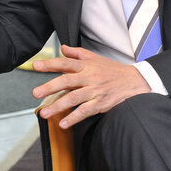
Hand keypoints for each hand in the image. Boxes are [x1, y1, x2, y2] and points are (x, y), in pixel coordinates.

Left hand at [31, 45, 150, 128]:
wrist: (135, 82)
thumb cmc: (113, 70)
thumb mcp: (95, 57)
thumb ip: (77, 53)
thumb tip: (63, 47)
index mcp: (86, 65)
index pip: (64, 63)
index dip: (49, 64)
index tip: (36, 66)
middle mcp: (89, 77)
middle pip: (66, 81)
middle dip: (49, 87)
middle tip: (35, 93)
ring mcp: (95, 91)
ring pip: (73, 98)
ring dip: (57, 106)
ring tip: (44, 113)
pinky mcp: (101, 103)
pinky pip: (85, 111)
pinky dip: (74, 118)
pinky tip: (63, 124)